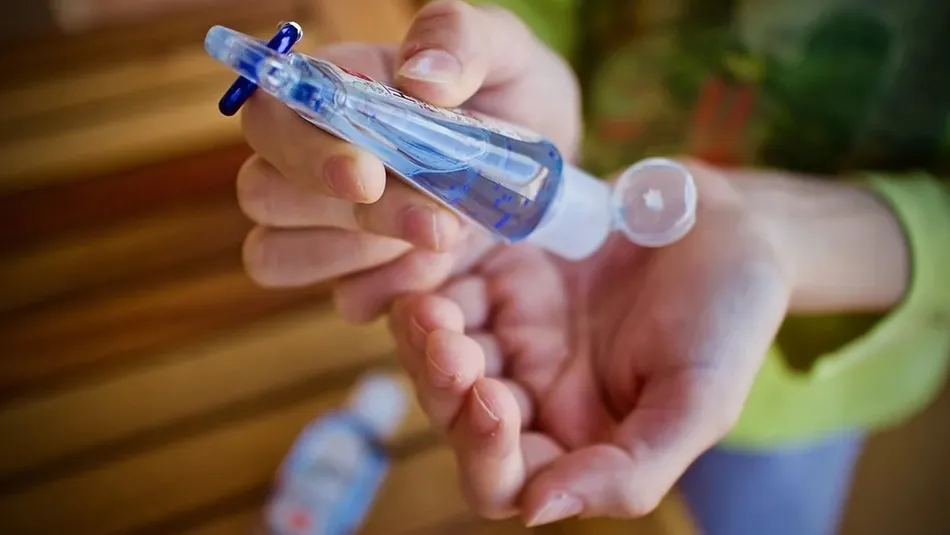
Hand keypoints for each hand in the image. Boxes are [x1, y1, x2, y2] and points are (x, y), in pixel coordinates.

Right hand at [235, 0, 580, 319]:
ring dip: (362, 257)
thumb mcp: (504, 52)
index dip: (303, 150)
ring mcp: (326, 225)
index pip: (269, 116)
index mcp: (331, 92)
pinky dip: (391, 294)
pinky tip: (439, 274)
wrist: (546, 168)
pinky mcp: (359, 276)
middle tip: (439, 223)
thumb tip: (419, 77)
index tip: (368, 177)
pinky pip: (343, 300)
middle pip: (264, 194)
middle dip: (353, 215)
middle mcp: (311, 159)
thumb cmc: (511, 94)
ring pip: (276, 255)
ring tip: (445, 237)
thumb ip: (459, 39)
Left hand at [386, 161, 791, 524]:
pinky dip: (430, 280)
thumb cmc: (729, 316)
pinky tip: (435, 259)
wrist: (729, 221)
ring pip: (438, 351)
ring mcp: (512, 331)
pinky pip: (447, 285)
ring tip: (429, 302)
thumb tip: (536, 510)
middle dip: (441, 383)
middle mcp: (534, 391)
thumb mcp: (698, 402)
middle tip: (445, 337)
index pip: (503, 478)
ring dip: (424, 335)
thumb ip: (629, 471)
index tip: (490, 399)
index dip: (482, 453)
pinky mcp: (501, 273)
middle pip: (453, 413)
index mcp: (577, 437)